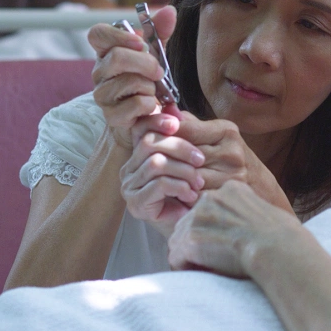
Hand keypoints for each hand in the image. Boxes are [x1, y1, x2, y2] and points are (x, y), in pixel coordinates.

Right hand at [88, 5, 176, 148]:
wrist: (145, 118)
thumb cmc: (147, 81)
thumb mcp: (154, 54)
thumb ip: (160, 32)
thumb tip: (170, 10)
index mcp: (106, 52)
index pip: (97, 34)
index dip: (116, 35)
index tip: (139, 41)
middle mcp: (99, 72)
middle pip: (117, 57)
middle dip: (146, 63)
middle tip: (159, 71)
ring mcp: (102, 95)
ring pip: (130, 82)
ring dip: (150, 86)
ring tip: (152, 91)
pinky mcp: (112, 116)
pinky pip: (138, 104)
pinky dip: (152, 104)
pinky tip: (152, 106)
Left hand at [119, 111, 291, 236]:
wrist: (262, 189)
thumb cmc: (232, 161)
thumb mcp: (217, 137)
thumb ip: (191, 125)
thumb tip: (163, 109)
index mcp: (226, 131)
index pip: (185, 129)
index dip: (164, 135)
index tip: (148, 139)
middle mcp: (231, 151)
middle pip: (184, 153)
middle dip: (165, 158)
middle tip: (146, 162)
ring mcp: (232, 175)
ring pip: (188, 175)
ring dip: (173, 178)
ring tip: (159, 179)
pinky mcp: (227, 196)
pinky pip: (197, 195)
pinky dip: (184, 195)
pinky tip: (176, 194)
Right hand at [119, 112, 204, 236]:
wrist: (189, 223)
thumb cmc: (189, 189)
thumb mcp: (187, 158)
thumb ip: (182, 134)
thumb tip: (175, 108)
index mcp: (138, 152)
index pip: (140, 128)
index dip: (157, 121)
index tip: (177, 123)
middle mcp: (129, 167)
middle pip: (150, 143)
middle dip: (180, 148)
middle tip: (201, 160)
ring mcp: (129, 186)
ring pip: (156, 163)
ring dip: (183, 171)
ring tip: (199, 183)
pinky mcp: (136, 203)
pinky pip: (159, 184)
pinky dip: (180, 187)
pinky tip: (191, 195)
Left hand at [168, 180, 306, 276]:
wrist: (280, 249)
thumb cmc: (283, 238)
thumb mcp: (267, 212)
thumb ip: (248, 214)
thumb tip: (247, 230)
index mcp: (231, 189)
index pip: (208, 208)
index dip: (213, 229)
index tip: (223, 244)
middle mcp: (211, 198)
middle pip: (189, 222)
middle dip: (197, 241)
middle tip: (211, 260)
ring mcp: (199, 218)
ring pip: (180, 240)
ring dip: (190, 256)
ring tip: (207, 269)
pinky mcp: (192, 240)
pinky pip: (176, 258)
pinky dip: (186, 269)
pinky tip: (202, 274)